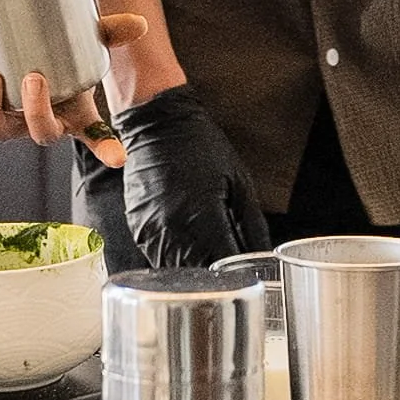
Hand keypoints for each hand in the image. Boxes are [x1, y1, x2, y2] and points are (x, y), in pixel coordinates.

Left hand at [0, 13, 143, 159]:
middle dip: (36, 112)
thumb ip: (111, 33)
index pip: (97, 137)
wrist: (25, 46)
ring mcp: (10, 117)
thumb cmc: (61, 54)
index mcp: (74, 115)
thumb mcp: (88, 42)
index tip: (118, 157)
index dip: (107, 148)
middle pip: (40, 134)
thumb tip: (139, 24)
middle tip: (33, 78)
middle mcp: (41, 122)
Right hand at [113, 84, 268, 269]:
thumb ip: (253, 225)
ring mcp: (151, 230)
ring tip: (204, 256)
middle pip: (197, 272)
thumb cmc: (202, 148)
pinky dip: (172, 257)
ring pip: (174, 269)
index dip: (235, 273)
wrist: (159, 124)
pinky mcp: (137, 227)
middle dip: (214, 274)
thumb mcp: (240, 183)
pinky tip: (184, 243)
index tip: (242, 270)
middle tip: (226, 268)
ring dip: (191, 269)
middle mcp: (173, 228)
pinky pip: (156, 255)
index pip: (222, 264)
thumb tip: (263, 256)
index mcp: (204, 216)